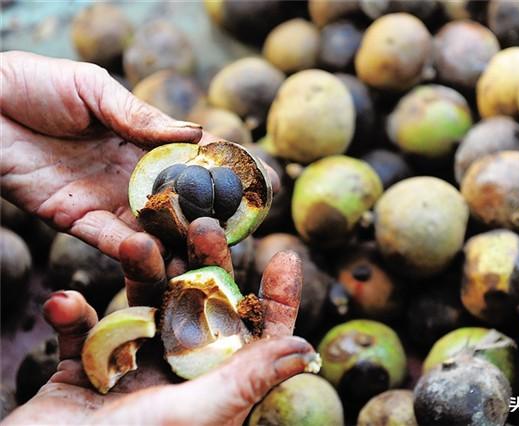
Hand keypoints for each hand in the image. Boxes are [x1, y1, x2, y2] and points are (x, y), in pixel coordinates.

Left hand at [0, 51, 279, 259]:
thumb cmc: (34, 83)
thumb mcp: (94, 89)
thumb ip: (141, 116)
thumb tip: (199, 135)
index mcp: (140, 141)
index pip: (192, 161)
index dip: (224, 173)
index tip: (258, 185)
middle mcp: (129, 175)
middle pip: (178, 203)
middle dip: (207, 218)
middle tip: (236, 232)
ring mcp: (104, 200)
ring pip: (150, 229)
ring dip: (174, 243)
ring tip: (199, 254)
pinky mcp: (73, 219)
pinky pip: (107, 240)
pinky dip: (130, 249)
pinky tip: (152, 253)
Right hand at [4, 218, 311, 424]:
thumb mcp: (197, 416)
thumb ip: (247, 381)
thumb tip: (306, 349)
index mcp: (213, 388)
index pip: (255, 340)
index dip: (276, 301)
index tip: (286, 258)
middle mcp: (177, 376)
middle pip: (200, 308)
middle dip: (205, 266)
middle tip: (205, 226)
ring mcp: (131, 371)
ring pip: (142, 306)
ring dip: (136, 275)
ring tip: (135, 244)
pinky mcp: (84, 372)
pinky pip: (82, 332)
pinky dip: (71, 316)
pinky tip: (64, 303)